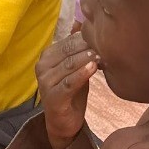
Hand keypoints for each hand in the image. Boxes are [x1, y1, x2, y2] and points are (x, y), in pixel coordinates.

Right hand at [36, 31, 97, 148]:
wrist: (63, 122)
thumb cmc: (71, 93)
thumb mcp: (76, 69)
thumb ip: (79, 51)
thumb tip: (86, 25)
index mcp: (46, 56)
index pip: (67, 41)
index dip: (85, 38)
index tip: (104, 37)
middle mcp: (42, 66)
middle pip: (68, 51)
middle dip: (87, 46)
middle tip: (106, 45)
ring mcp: (45, 81)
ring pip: (69, 64)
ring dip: (86, 58)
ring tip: (102, 55)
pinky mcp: (52, 96)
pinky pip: (69, 82)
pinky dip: (82, 74)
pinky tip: (93, 67)